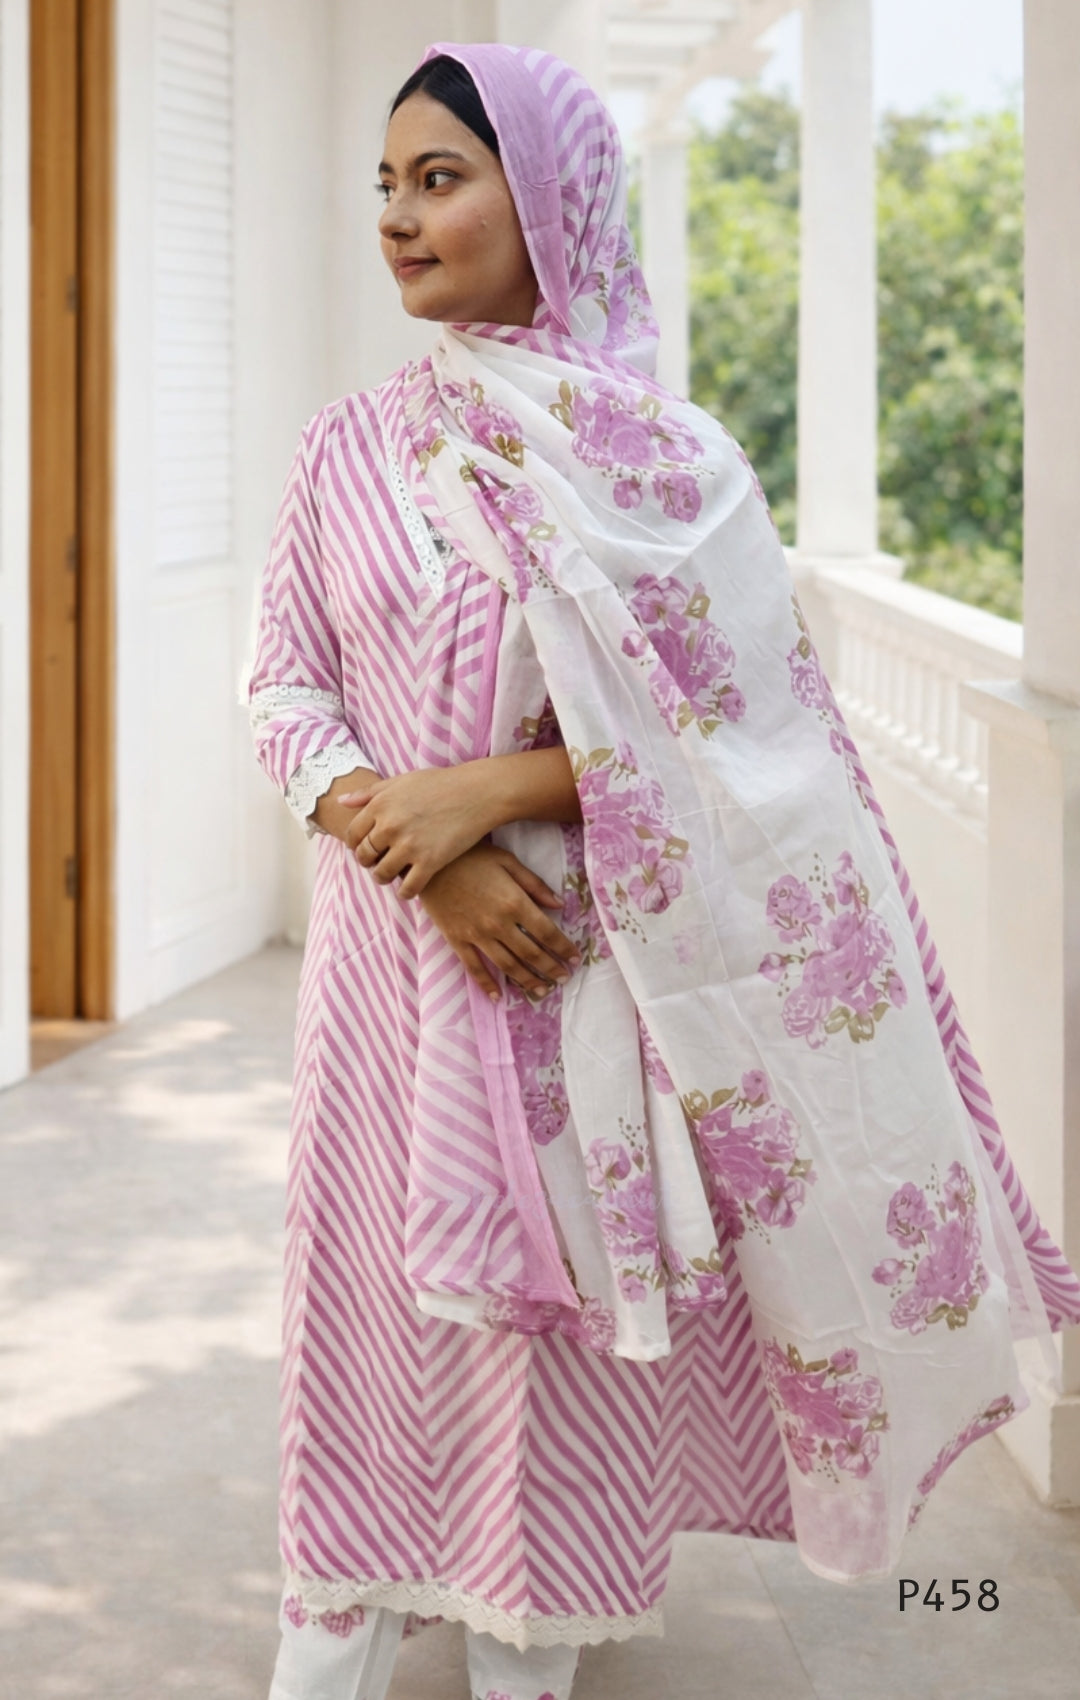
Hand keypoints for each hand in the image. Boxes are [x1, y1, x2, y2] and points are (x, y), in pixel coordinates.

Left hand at [340, 765, 493, 899]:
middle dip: (369, 863)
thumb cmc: (440, 784)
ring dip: (384, 879)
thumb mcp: (401, 781)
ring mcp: (409, 846)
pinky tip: (411, 887)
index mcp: (380, 805)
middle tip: (379, 863)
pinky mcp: (429, 862)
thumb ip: (369, 793)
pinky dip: (405, 892)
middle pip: (365, 857)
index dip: (356, 845)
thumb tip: (341, 802)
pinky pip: (407, 888)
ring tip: (392, 876)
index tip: (366, 849)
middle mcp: (390, 826)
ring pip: (382, 875)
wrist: (477, 793)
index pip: (353, 835)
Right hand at [418, 842, 581, 1000]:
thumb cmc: (471, 855)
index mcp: (515, 902)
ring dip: (527, 980)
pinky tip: (498, 997)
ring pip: (507, 965)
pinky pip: (474, 968)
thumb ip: (535, 885)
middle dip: (551, 968)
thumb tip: (560, 905)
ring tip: (542, 990)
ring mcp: (476, 935)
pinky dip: (486, 984)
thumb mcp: (508, 861)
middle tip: (564, 978)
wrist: (428, 862)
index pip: (547, 932)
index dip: (564, 948)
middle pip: (531, 953)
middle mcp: (499, 924)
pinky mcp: (456, 940)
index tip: (575, 958)